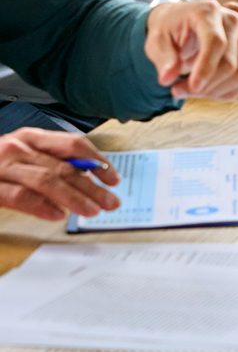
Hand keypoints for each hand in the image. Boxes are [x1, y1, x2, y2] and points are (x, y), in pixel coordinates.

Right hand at [0, 128, 119, 220]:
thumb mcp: (24, 154)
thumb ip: (51, 161)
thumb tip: (88, 176)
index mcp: (32, 136)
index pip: (73, 145)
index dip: (97, 161)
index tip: (113, 179)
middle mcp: (19, 147)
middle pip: (65, 167)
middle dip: (92, 186)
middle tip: (111, 201)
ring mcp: (3, 166)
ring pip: (47, 180)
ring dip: (74, 198)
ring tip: (91, 211)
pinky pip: (20, 196)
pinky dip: (41, 206)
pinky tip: (58, 215)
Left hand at [145, 0, 237, 99]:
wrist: (179, 23)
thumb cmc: (168, 30)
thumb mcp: (157, 41)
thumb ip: (163, 58)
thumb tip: (167, 78)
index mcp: (208, 12)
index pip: (216, 42)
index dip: (206, 68)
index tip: (192, 87)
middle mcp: (232, 21)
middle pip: (230, 63)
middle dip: (206, 86)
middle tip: (178, 91)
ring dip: (215, 91)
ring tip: (190, 91)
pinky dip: (226, 92)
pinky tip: (206, 91)